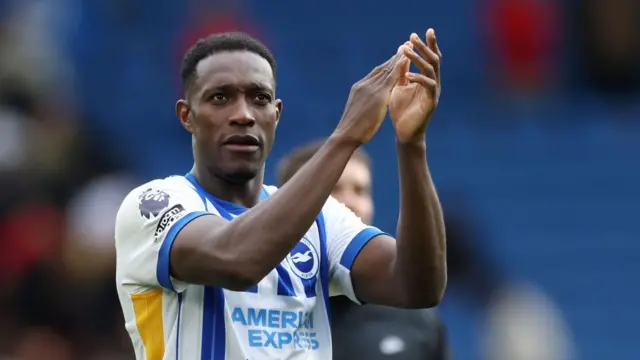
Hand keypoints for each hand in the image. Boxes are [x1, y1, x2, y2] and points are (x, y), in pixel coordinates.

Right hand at [333, 46, 410, 144]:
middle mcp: (364, 85)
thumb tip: (367, 106)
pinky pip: (391, 77)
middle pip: (381, 68)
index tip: (395, 58)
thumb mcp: (358, 113)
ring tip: (409, 47)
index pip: (375, 75)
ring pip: (387, 69)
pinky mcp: (377, 94)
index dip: (386, 66)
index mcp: (359, 89)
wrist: (346, 135)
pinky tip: (407, 60)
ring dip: (399, 58)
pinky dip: (399, 67)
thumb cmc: (351, 131)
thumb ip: (363, 105)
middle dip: (394, 58)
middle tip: (404, 46)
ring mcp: (370, 88)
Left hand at [389, 29, 442, 143]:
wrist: (404, 132)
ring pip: (431, 70)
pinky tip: (408, 75)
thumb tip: (400, 53)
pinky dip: (418, 79)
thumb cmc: (401, 110)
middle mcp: (433, 83)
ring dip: (419, 59)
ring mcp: (433, 92)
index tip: (420, 31)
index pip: (428, 57)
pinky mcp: (431, 103)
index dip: (427, 44)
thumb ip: (401, 72)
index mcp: (426, 78)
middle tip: (414, 36)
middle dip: (424, 46)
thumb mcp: (399, 86)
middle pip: (433, 60)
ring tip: (407, 50)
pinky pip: (428, 86)